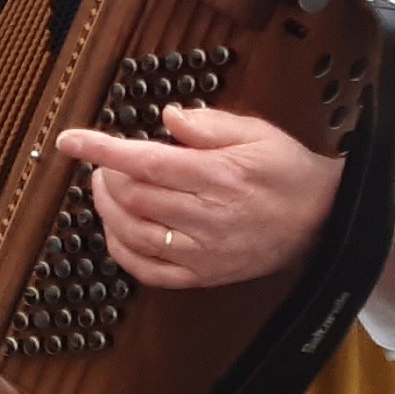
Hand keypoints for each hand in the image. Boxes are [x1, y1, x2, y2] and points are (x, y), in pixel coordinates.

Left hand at [56, 107, 342, 287]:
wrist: (325, 220)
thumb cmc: (288, 171)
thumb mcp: (256, 132)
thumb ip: (208, 125)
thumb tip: (166, 117)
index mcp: (217, 176)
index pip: (145, 161)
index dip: (101, 149)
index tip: (70, 140)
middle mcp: (207, 217)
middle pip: (132, 198)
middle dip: (106, 177)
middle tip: (105, 163)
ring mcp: (204, 253)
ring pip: (133, 235)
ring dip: (107, 211)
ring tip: (107, 190)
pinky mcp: (205, 276)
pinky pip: (149, 272)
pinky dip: (121, 251)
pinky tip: (117, 230)